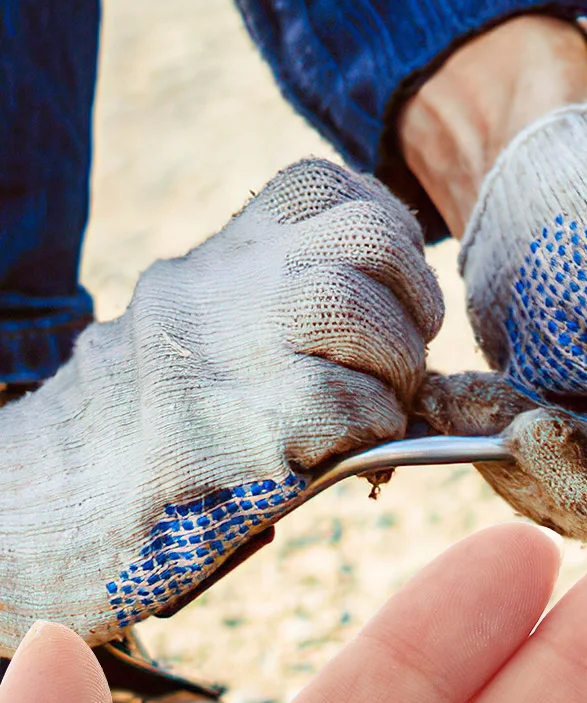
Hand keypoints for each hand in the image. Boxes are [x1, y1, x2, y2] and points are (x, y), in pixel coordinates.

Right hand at [0, 159, 443, 649]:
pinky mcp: (221, 430)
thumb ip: (303, 323)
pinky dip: (372, 432)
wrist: (46, 513)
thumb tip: (424, 365)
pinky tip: (347, 456)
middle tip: (401, 365)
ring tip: (375, 414)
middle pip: (364, 235)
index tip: (398, 297)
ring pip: (347, 303)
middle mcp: (215, 287)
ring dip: (394, 370)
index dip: (392, 237)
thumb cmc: (161, 441)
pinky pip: (343, 403)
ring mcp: (212, 351)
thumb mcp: (221, 345)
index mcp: (222, 261)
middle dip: (414, 303)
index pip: (328, 189)